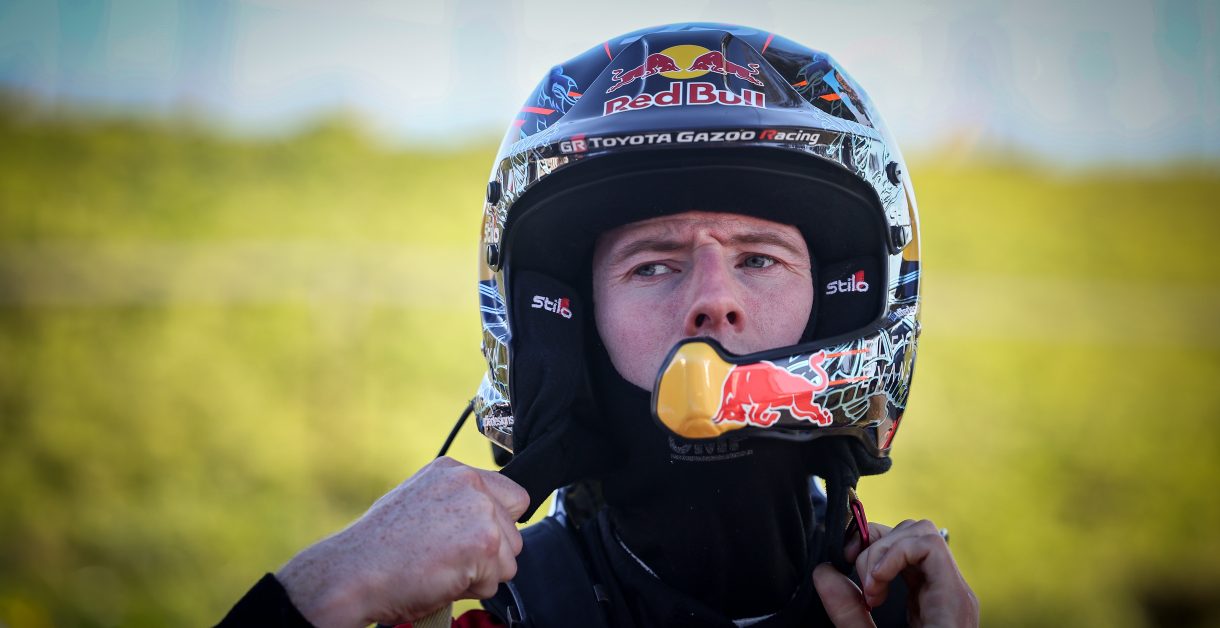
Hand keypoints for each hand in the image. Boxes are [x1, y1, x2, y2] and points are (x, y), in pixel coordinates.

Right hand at [275, 457, 529, 626]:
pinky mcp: (484, 543)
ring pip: (508, 558)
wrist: (354, 571)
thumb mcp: (419, 502)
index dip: (497, 524)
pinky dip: (472, 589)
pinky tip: (441, 579)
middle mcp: (470, 483)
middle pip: (513, 531)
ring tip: (441, 568)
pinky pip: (495, 581)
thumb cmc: (377, 548)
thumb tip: (487, 519)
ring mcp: (480, 511)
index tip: (473, 540)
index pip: (511, 496)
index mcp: (453, 470)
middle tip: (447, 559)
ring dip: (480, 573)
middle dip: (489, 553)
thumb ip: (456, 503)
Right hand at [813, 519, 978, 627]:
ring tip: (865, 588)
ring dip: (879, 556)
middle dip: (878, 550)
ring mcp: (944, 593)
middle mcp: (953, 592)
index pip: (927, 542)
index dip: (890, 551)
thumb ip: (850, 615)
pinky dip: (884, 566)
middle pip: (918, 534)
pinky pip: (909, 562)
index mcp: (950, 603)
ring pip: (912, 541)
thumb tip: (824, 574)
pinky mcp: (932, 598)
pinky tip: (871, 590)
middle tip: (860, 583)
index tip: (868, 582)